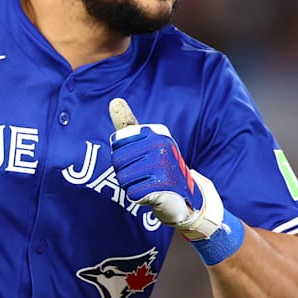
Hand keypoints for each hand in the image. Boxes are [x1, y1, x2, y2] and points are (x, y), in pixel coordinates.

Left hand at [108, 98, 228, 239]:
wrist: (183, 196)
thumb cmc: (159, 167)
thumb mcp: (146, 143)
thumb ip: (128, 125)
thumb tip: (114, 101)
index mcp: (156, 134)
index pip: (118, 146)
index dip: (120, 157)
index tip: (136, 160)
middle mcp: (161, 146)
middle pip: (118, 161)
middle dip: (124, 172)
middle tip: (140, 175)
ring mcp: (163, 165)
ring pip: (123, 178)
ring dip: (130, 185)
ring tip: (146, 183)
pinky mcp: (163, 185)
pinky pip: (133, 192)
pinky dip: (137, 196)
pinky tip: (149, 193)